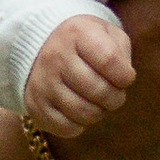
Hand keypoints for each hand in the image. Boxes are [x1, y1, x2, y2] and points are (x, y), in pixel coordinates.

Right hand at [24, 13, 135, 130]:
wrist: (39, 45)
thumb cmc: (83, 41)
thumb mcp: (105, 32)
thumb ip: (120, 51)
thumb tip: (124, 79)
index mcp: (76, 33)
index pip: (109, 60)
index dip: (125, 76)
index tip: (126, 78)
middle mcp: (55, 57)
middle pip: (99, 91)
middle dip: (116, 98)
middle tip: (114, 95)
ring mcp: (42, 82)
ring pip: (84, 113)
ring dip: (99, 112)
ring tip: (98, 102)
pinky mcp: (34, 104)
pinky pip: (66, 128)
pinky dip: (80, 125)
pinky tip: (79, 110)